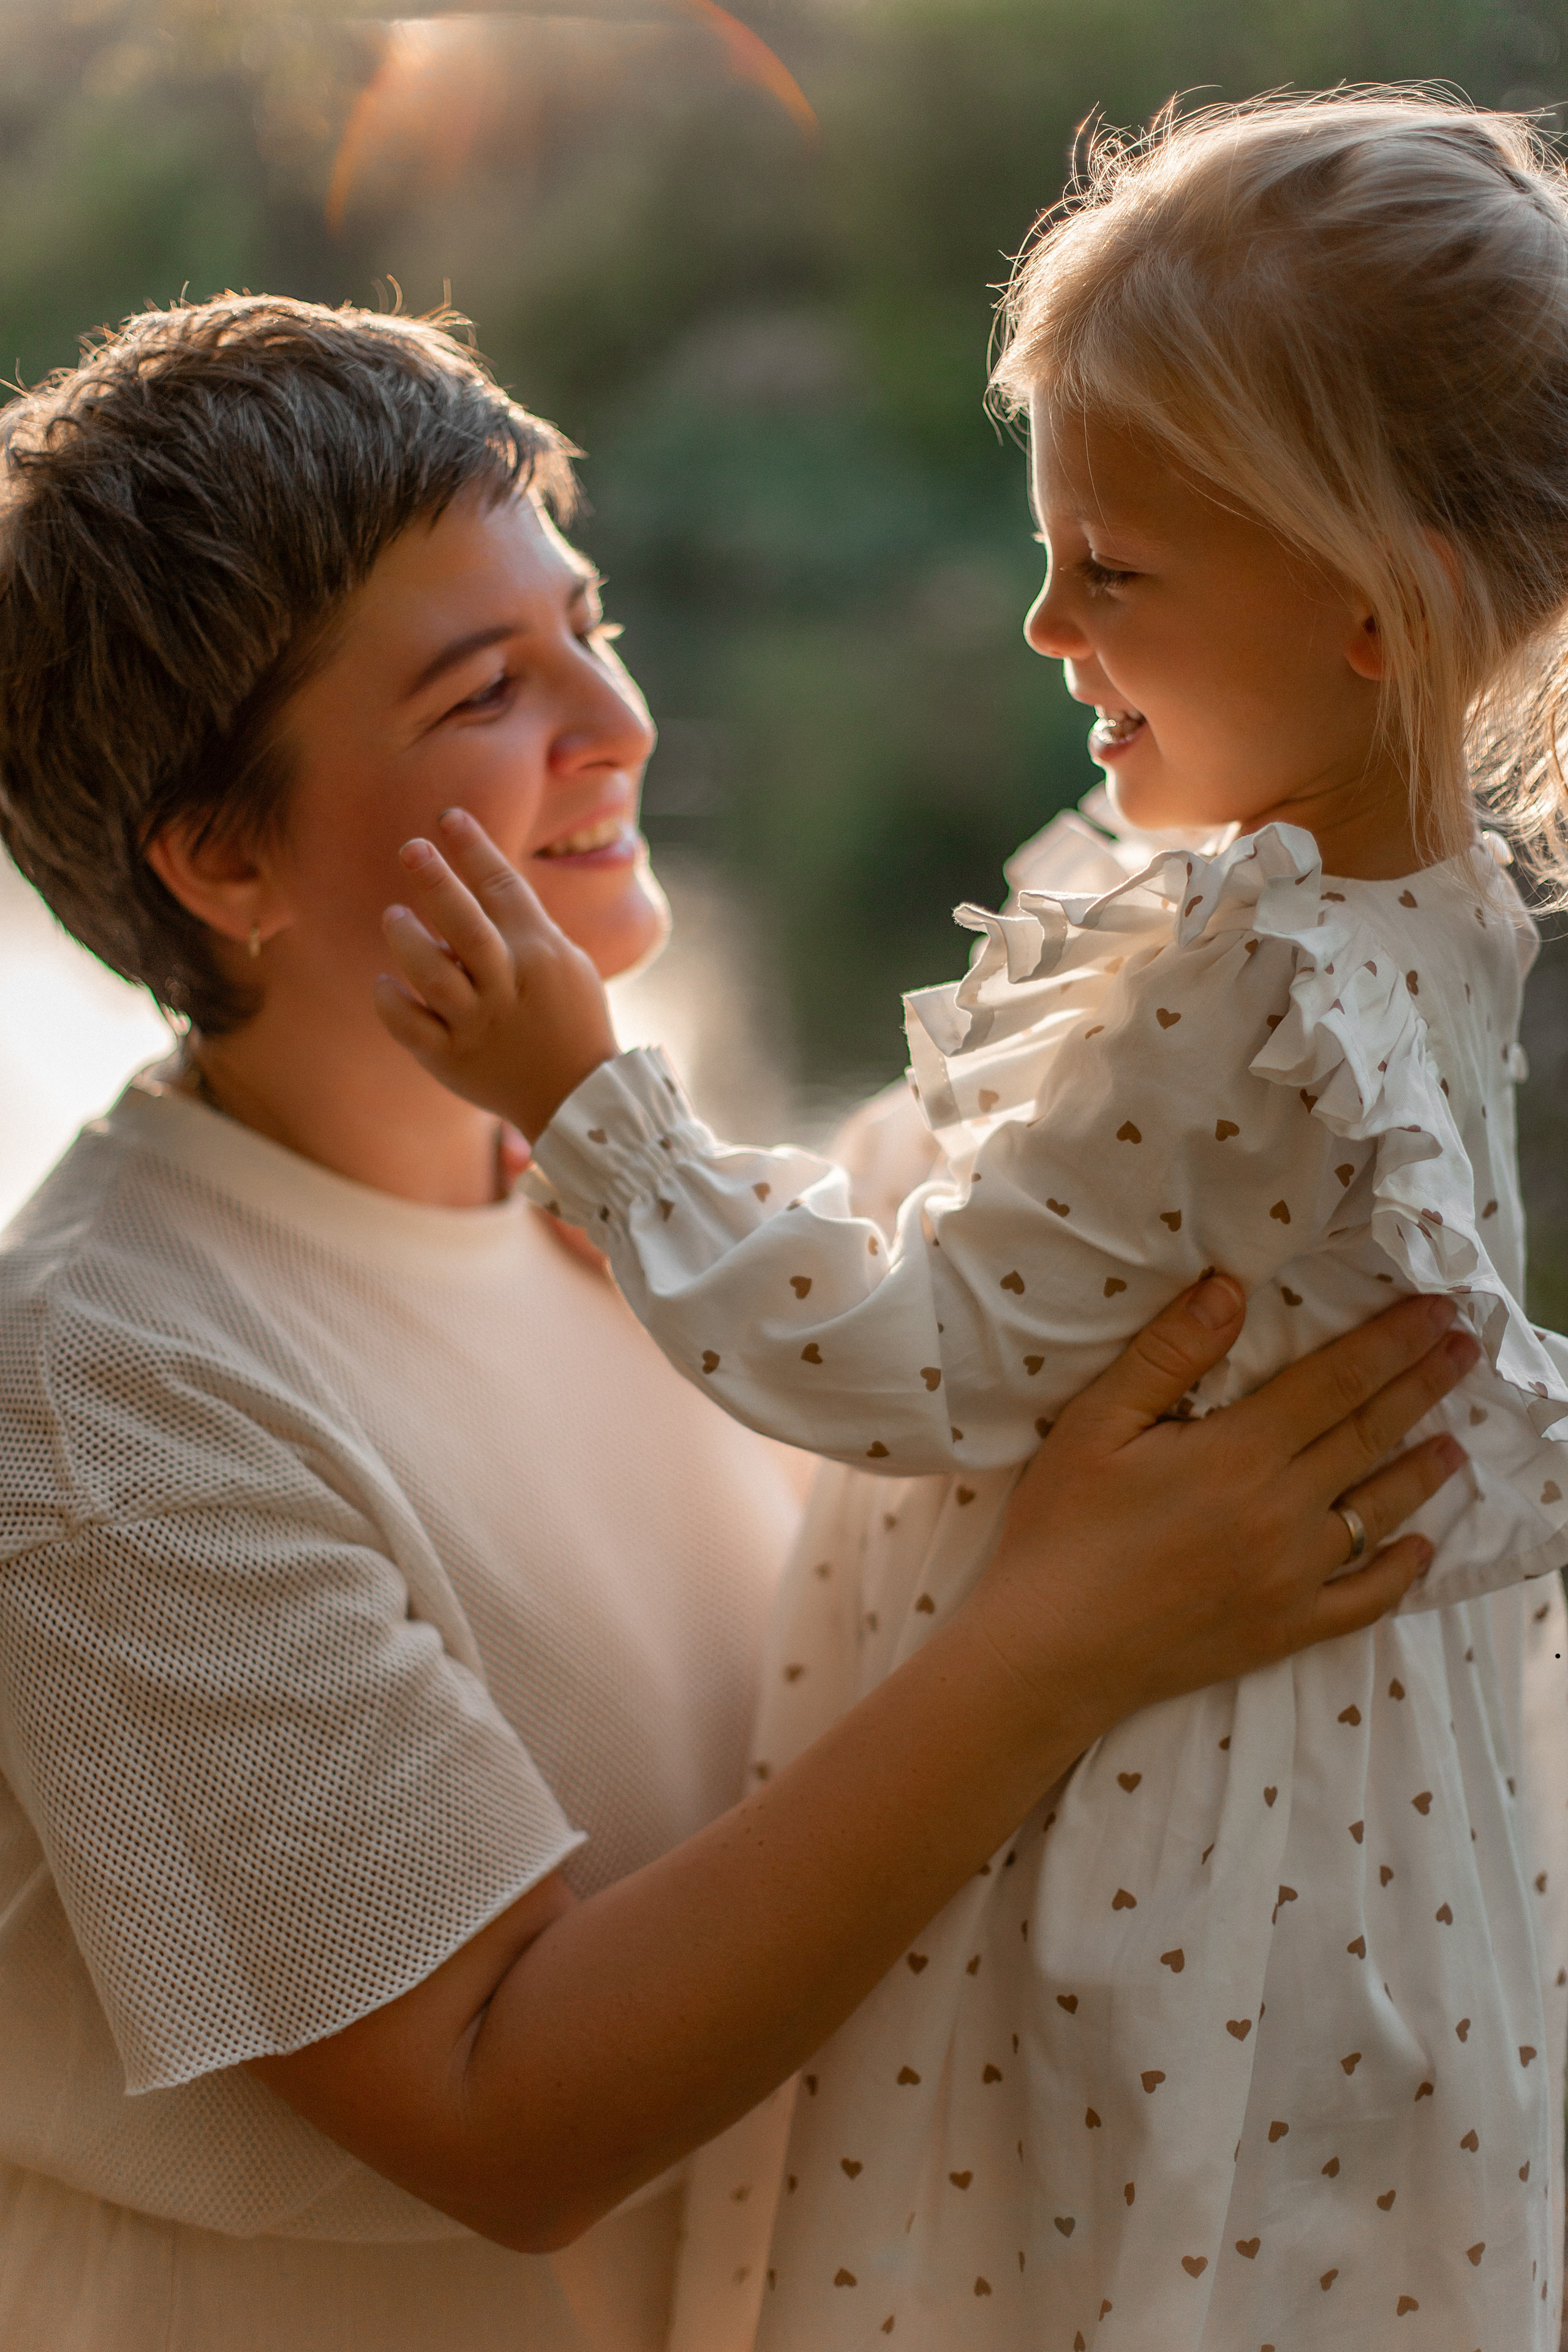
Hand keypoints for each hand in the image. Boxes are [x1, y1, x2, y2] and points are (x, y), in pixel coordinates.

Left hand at [374, 808, 617, 1138]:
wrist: (576, 1096)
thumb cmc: (569, 1018)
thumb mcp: (566, 963)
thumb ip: (526, 925)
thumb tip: (478, 879)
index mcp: (540, 954)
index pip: (504, 888)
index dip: (474, 848)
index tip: (448, 816)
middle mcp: (508, 986)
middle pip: (467, 926)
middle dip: (437, 882)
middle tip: (411, 848)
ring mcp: (478, 1024)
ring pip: (433, 976)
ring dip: (407, 939)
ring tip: (394, 915)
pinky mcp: (452, 1059)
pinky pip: (409, 1026)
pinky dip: (390, 1000)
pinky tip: (384, 982)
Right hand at [968, 1276, 1475, 1738]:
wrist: (1049, 1650)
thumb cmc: (1062, 1528)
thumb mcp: (1097, 1424)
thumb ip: (1168, 1354)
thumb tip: (1231, 1288)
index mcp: (1240, 1453)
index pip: (1337, 1382)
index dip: (1392, 1342)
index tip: (1437, 1311)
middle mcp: (1283, 1512)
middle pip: (1370, 1436)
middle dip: (1423, 1386)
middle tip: (1466, 1350)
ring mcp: (1291, 1576)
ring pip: (1377, 1513)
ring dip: (1423, 1472)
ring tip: (1457, 1442)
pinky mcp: (1284, 1629)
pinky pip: (1363, 1599)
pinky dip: (1400, 1572)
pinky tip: (1421, 1550)